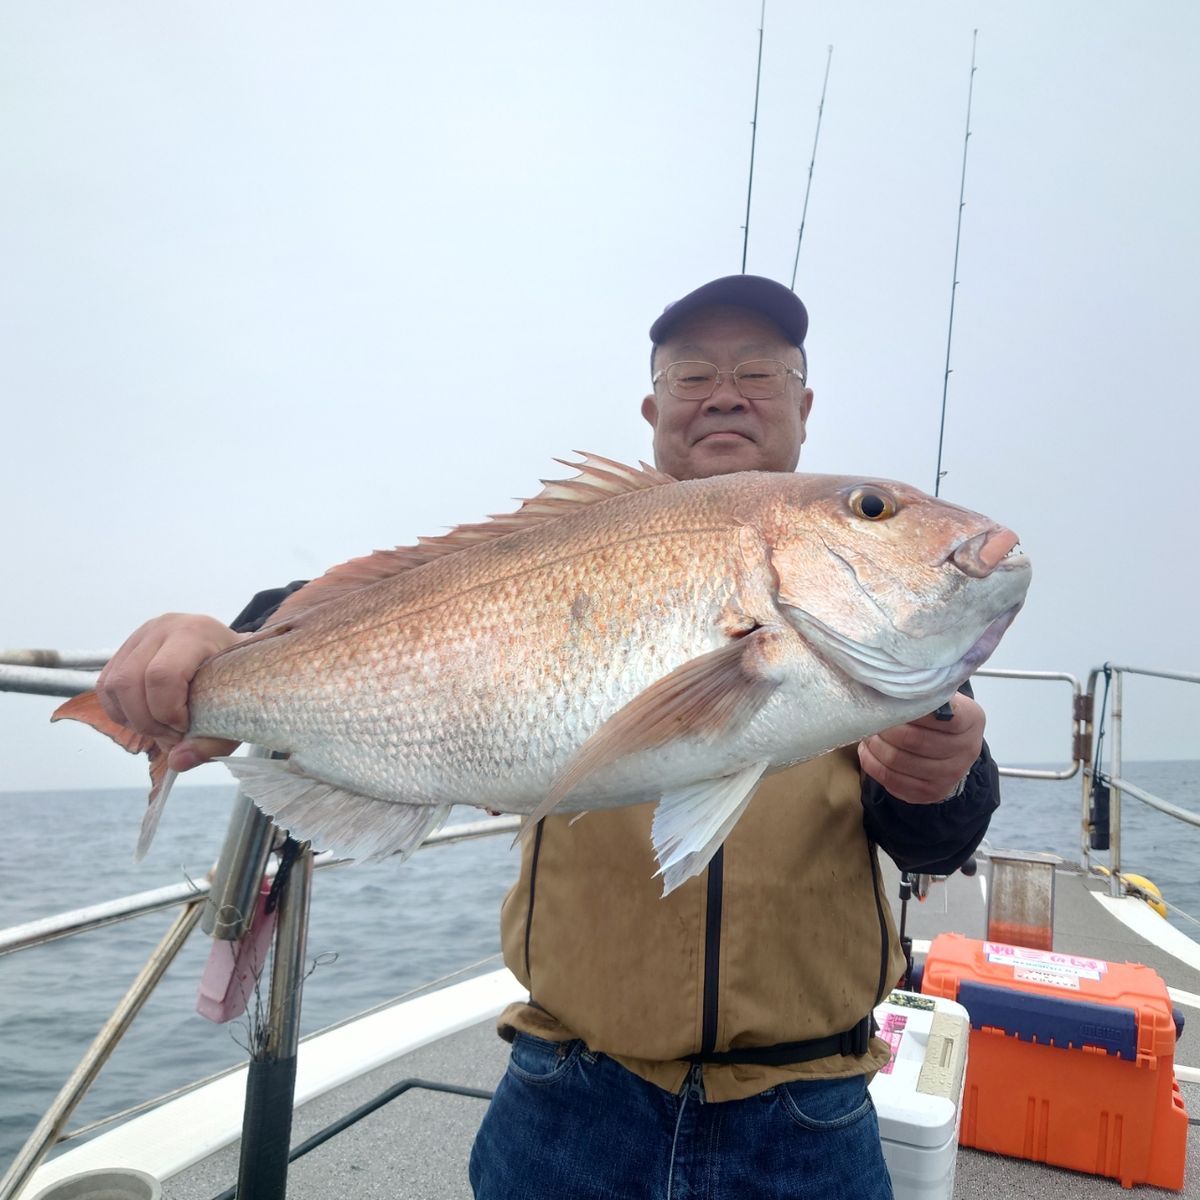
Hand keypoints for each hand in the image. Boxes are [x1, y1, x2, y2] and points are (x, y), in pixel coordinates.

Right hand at [96, 613, 245, 771]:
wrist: (232, 655)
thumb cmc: (236, 681)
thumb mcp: (237, 711)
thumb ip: (212, 742)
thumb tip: (177, 761)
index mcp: (195, 633)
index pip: (162, 675)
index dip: (167, 712)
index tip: (185, 728)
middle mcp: (163, 628)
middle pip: (130, 682)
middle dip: (147, 721)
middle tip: (172, 736)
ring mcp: (140, 636)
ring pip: (113, 685)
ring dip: (132, 718)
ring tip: (161, 729)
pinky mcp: (125, 650)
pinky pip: (105, 687)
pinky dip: (120, 712)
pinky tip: (146, 719)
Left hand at [857, 694, 985, 804]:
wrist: (953, 750)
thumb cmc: (939, 719)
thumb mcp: (941, 699)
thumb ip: (924, 693)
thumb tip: (890, 683)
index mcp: (971, 719)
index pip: (939, 714)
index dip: (908, 709)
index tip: (890, 702)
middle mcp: (967, 749)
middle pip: (913, 739)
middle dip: (885, 728)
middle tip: (871, 718)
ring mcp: (950, 775)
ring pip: (898, 761)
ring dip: (875, 746)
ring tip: (868, 734)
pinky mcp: (931, 792)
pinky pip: (892, 780)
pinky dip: (873, 764)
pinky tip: (868, 751)